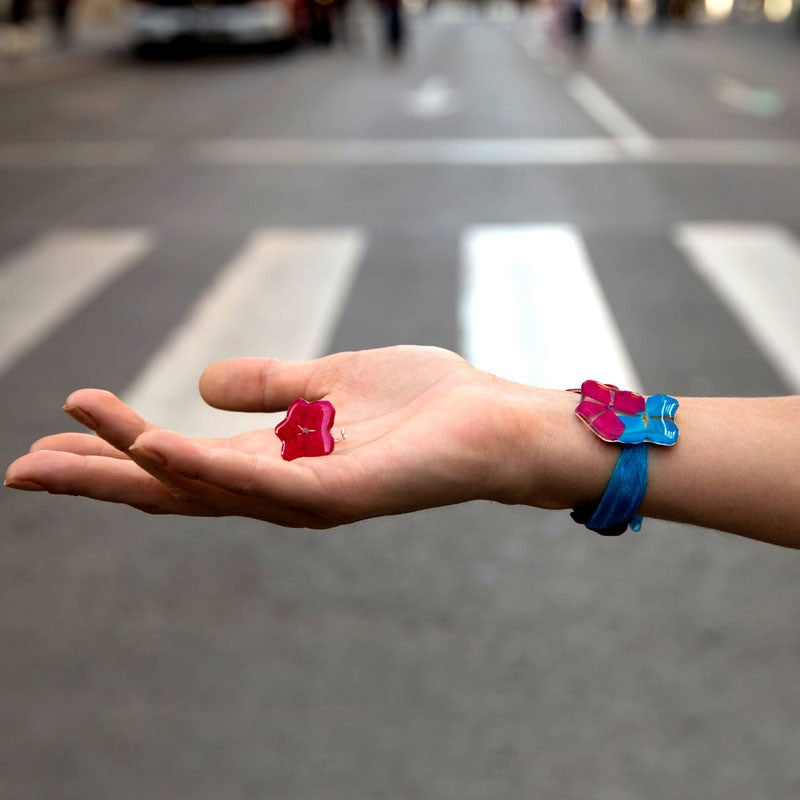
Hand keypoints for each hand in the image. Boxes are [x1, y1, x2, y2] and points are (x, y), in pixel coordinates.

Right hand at [5, 346, 556, 527]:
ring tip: (62, 448)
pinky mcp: (343, 493)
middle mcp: (281, 489)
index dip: (117, 450)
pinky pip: (264, 486)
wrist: (495, 423)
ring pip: (203, 489)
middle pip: (174, 489)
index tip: (61, 425)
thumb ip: (270, 386)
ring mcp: (309, 498)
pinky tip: (156, 446)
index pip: (180, 462)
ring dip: (132, 466)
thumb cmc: (423, 404)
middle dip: (99, 478)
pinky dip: (206, 469)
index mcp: (275, 461)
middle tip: (21, 468)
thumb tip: (201, 382)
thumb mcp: (327, 381)